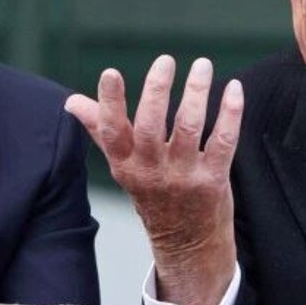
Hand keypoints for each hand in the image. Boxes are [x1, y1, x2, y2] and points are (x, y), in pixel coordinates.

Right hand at [65, 55, 243, 304]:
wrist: (187, 243)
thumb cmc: (153, 194)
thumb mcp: (122, 166)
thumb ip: (100, 129)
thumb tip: (72, 102)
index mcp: (125, 164)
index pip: (111, 131)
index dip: (109, 102)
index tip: (111, 72)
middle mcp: (151, 170)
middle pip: (150, 126)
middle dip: (157, 90)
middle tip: (165, 61)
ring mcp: (183, 176)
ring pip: (189, 127)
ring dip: (196, 92)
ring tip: (202, 65)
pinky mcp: (213, 180)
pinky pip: (224, 141)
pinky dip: (231, 113)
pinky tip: (233, 89)